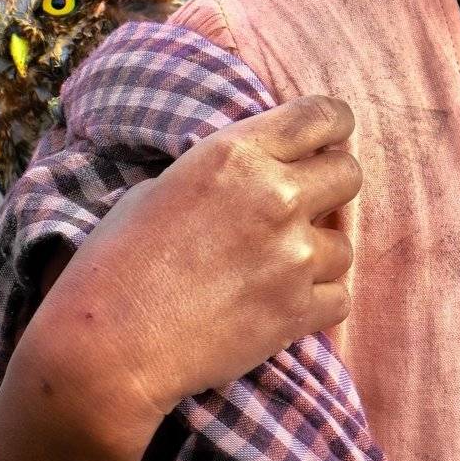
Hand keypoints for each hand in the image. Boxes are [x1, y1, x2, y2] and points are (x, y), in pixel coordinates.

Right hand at [23, 95, 359, 458]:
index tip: (332, 139)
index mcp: (236, 153)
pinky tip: (280, 304)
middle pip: (349, 173)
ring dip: (318, 254)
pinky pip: (339, 297)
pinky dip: (317, 303)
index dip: (334, 126)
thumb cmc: (118, 260)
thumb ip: (226, 172)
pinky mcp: (298, 310)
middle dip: (331, 187)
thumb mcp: (164, 185)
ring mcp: (292, 255)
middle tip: (305, 206)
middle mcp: (274, 195)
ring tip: (274, 269)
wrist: (110, 344)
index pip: (321, 116)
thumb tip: (261, 170)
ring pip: (344, 243)